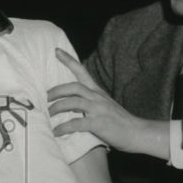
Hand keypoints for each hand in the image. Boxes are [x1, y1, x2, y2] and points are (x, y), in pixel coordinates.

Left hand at [47, 49, 169, 159]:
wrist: (137, 132)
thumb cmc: (120, 121)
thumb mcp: (105, 106)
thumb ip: (91, 102)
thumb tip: (72, 105)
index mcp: (98, 92)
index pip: (82, 72)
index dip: (69, 60)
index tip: (56, 51)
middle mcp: (97, 98)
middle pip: (73, 87)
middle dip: (56, 91)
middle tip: (45, 98)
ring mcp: (98, 110)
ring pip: (73, 103)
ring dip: (57, 108)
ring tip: (48, 115)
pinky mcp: (98, 123)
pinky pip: (76, 124)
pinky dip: (63, 127)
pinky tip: (56, 132)